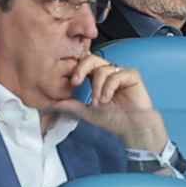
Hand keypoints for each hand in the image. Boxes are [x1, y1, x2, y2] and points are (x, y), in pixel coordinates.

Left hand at [49, 55, 167, 151]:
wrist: (133, 128)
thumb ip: (72, 106)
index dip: (77, 67)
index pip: (84, 64)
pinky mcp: (132, 75)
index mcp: (97, 78)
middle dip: (81, 69)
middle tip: (76, 82)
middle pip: (91, 58)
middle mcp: (108, 72)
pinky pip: (116, 74)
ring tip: (99, 103)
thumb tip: (52, 104)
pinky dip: (109, 87)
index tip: (72, 82)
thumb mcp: (88, 113)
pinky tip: (108, 100)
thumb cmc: (114, 120)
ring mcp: (120, 72)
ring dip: (97, 87)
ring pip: (102, 68)